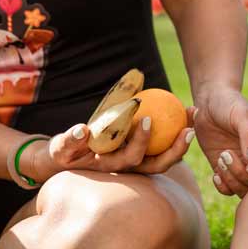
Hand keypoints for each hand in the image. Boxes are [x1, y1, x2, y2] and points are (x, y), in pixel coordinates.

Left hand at [37, 113, 194, 177]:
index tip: (193, 125)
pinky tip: (83, 127)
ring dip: (136, 142)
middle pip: (151, 165)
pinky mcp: (66, 157)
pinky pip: (71, 147)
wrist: (54, 154)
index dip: (181, 146)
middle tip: (183, 128)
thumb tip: (145, 80)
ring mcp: (95, 165)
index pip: (163, 159)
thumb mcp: (112, 121)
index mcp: (133, 162)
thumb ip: (131, 109)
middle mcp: (119, 168)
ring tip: (143, 119)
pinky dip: (77, 137)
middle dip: (171, 150)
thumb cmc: (92, 136)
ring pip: (120, 160)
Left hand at [190, 81, 247, 196]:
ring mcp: (242, 166)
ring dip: (231, 178)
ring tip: (221, 157)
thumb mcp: (242, 116)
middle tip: (227, 154)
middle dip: (242, 173)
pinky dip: (222, 186)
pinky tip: (215, 173)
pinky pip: (229, 190)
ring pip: (243, 188)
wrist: (209, 102)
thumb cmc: (231, 104)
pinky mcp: (226, 170)